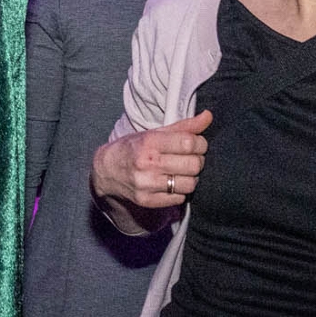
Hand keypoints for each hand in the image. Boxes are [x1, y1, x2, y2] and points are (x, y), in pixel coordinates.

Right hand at [91, 112, 211, 209]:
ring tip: (183, 171)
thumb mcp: (155, 133)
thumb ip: (184, 126)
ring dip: (191, 177)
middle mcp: (147, 163)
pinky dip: (181, 191)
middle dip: (198, 160)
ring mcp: (146, 184)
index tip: (197, 144)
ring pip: (190, 184)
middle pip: (193, 164)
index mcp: (149, 142)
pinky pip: (179, 198)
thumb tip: (209, 116)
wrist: (106, 171)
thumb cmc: (134, 148)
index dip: (200, 143)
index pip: (189, 142)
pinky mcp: (147, 201)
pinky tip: (172, 183)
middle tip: (191, 158)